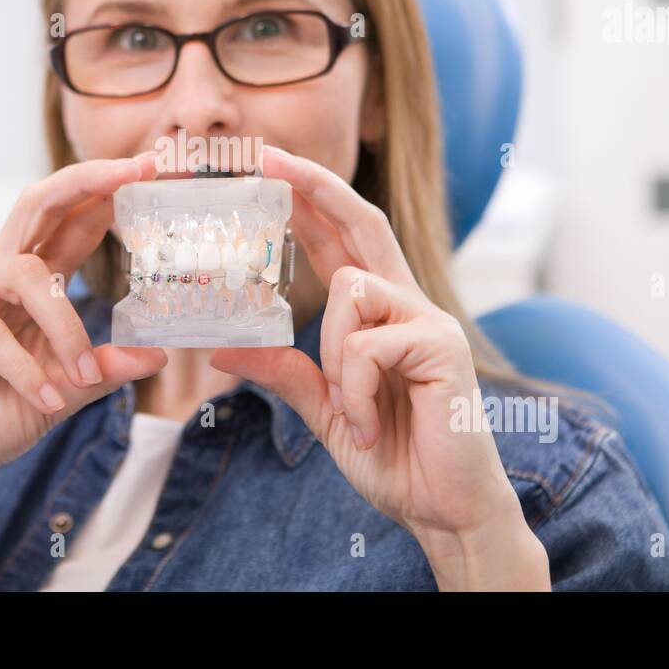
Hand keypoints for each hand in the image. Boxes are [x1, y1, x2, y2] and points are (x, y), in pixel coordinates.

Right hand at [0, 153, 167, 499]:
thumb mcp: (62, 394)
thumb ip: (102, 370)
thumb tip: (160, 354)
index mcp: (28, 285)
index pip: (70, 223)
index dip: (105, 194)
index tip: (149, 171)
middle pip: (37, 204)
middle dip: (86, 182)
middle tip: (132, 172)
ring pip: (25, 275)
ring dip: (66, 328)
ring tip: (82, 376)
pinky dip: (23, 368)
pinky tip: (44, 398)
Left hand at [210, 145, 548, 589]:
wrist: (446, 510)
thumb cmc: (395, 456)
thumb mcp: (327, 411)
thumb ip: (286, 374)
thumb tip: (222, 352)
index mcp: (382, 313)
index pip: (342, 238)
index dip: (308, 199)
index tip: (266, 169)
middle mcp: (409, 303)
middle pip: (361, 221)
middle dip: (313, 184)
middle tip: (264, 158)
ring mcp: (430, 320)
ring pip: (350, 294)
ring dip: (332, 358)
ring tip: (350, 411)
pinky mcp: (442, 347)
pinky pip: (367, 347)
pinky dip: (354, 392)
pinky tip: (369, 425)